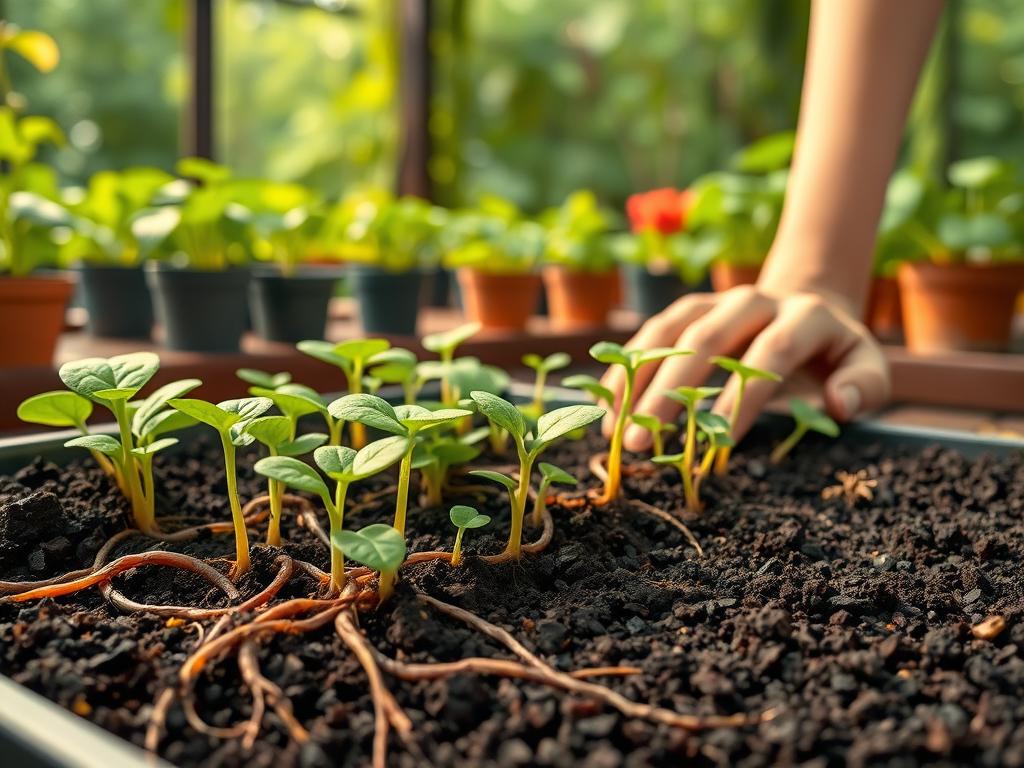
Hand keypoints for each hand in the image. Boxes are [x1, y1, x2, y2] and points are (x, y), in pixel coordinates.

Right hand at [600, 284, 890, 451]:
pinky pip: (649, 335)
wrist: (806, 304)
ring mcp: (715, 300)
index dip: (743, 398)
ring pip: (667, 333)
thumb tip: (838, 405)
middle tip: (641, 441)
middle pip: (705, 341)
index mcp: (802, 314)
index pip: (769, 354)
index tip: (719, 445)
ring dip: (636, 381)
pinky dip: (625, 368)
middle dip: (669, 393)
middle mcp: (753, 300)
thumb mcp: (866, 364)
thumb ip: (864, 385)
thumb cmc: (834, 351)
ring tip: (615, 429)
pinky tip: (608, 407)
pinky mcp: (687, 309)